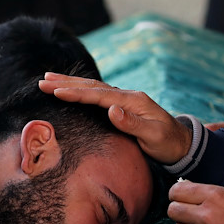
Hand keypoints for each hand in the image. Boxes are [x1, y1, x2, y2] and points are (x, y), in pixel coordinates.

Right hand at [39, 73, 191, 164]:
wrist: (182, 144)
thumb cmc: (168, 143)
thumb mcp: (153, 136)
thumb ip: (132, 124)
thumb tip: (112, 110)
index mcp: (133, 101)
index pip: (99, 94)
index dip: (76, 93)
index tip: (55, 91)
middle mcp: (127, 97)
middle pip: (92, 86)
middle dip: (66, 83)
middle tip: (42, 80)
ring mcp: (125, 101)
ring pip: (93, 88)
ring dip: (70, 84)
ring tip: (49, 80)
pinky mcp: (123, 107)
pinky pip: (97, 95)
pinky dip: (81, 91)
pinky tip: (71, 89)